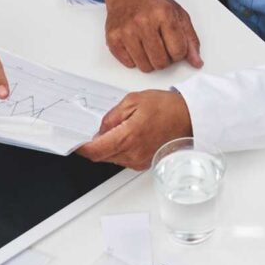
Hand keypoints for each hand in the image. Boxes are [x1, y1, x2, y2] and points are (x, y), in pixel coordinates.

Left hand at [75, 90, 191, 168]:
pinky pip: (123, 159)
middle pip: (101, 156)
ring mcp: (139, 161)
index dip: (81, 148)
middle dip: (92, 146)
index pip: (95, 151)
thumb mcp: (132, 101)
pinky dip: (117, 149)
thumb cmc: (166, 107)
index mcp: (128, 138)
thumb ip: (111, 117)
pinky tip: (123, 136)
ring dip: (106, 147)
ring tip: (113, 130)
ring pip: (111, 158)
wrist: (190, 117)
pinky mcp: (144, 163)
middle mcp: (133, 154)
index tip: (73, 142)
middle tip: (88, 133)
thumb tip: (100, 130)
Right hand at [99, 0, 201, 72]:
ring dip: (150, 62)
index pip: (178, 51)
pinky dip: (134, 60)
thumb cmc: (153, 2)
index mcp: (164, 15)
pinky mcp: (113, 37)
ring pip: (144, 66)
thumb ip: (190, 39)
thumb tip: (196, 63)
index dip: (179, 53)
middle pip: (161, 62)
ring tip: (149, 48)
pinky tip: (136, 46)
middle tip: (161, 48)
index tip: (174, 46)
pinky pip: (128, 64)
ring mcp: (126, 30)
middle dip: (164, 60)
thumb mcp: (178, 14)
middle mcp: (143, 22)